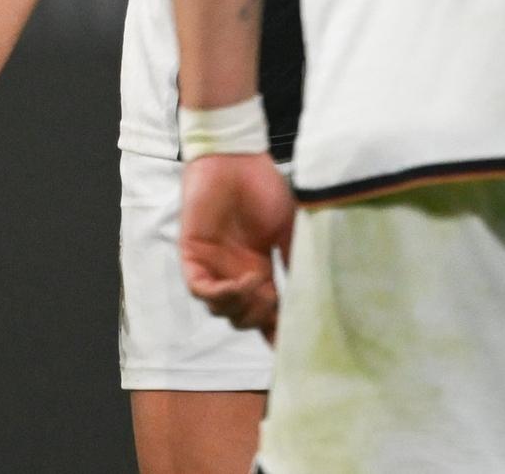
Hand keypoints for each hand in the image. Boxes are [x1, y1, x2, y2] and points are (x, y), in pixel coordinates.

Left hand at [181, 152, 291, 338]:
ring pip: (223, 310)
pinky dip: (222, 294)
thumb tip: (312, 296)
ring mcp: (213, 267)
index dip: (277, 330)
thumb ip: (294, 262)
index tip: (294, 346)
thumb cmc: (262, 187)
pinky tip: (243, 281)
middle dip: (262, 319)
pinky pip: (201, 290)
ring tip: (260, 287)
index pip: (266, 311)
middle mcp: (235, 273)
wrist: (234, 158)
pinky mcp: (193, 256)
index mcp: (259, 270)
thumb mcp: (286, 229)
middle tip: (276, 305)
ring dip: (243, 307)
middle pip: (245, 317)